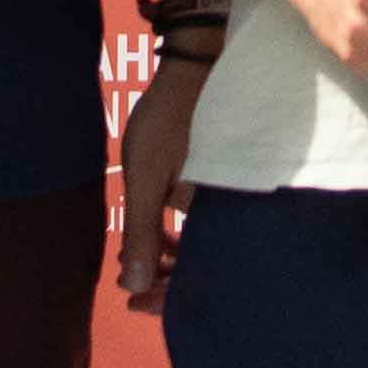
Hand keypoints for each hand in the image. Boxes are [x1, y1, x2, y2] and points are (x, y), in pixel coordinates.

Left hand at [114, 51, 209, 311]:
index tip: (133, 300)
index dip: (164, 298)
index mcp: (217, 218)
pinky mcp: (231, 184)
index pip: (197, 279)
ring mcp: (235, 198)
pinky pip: (213, 225)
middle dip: (167, 281)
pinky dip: (187, 235)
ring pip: (208, 246)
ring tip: (141, 256)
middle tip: (131, 281)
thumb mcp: (145, 178)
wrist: (198, 67)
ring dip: (175, 257)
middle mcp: (237, 214)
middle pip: (206, 267)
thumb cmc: (169, 118)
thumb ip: (142, 233)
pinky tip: (164, 231)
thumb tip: (133, 286)